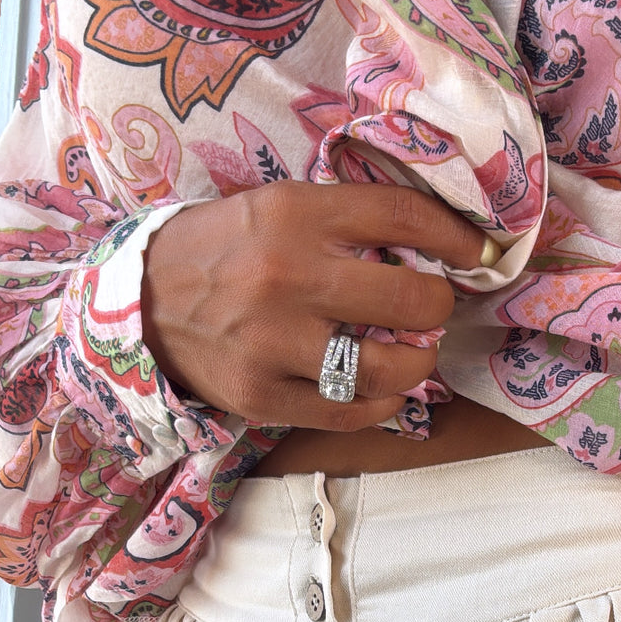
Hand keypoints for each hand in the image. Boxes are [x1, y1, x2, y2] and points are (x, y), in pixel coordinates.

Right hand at [140, 181, 489, 429]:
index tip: (479, 252)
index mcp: (295, 215)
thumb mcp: (277, 208)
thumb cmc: (224, 251)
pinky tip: (381, 389)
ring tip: (412, 354)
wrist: (141, 302)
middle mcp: (287, 276)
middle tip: (431, 308)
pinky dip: (379, 404)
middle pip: (409, 300)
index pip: (403, 218)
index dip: (456, 237)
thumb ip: (344, 224)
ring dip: (417, 363)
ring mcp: (274, 343)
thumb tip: (432, 250)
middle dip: (438, 306)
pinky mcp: (263, 396)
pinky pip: (349, 413)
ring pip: (387, 368)